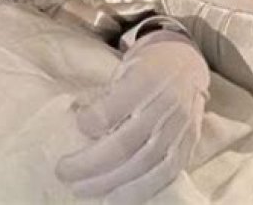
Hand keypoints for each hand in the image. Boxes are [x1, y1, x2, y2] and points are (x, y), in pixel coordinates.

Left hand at [56, 33, 209, 203]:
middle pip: (127, 142)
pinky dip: (140, 189)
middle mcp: (165, 104)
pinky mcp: (188, 145)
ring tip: (83, 189)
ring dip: (111, 182)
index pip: (117, 106)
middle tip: (64, 171)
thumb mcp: (124, 67)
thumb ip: (108, 95)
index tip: (77, 124)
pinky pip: (166, 174)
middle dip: (91, 162)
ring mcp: (179, 128)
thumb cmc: (147, 65)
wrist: (187, 61)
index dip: (94, 120)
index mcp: (147, 78)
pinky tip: (116, 197)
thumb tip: (82, 123)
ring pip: (144, 163)